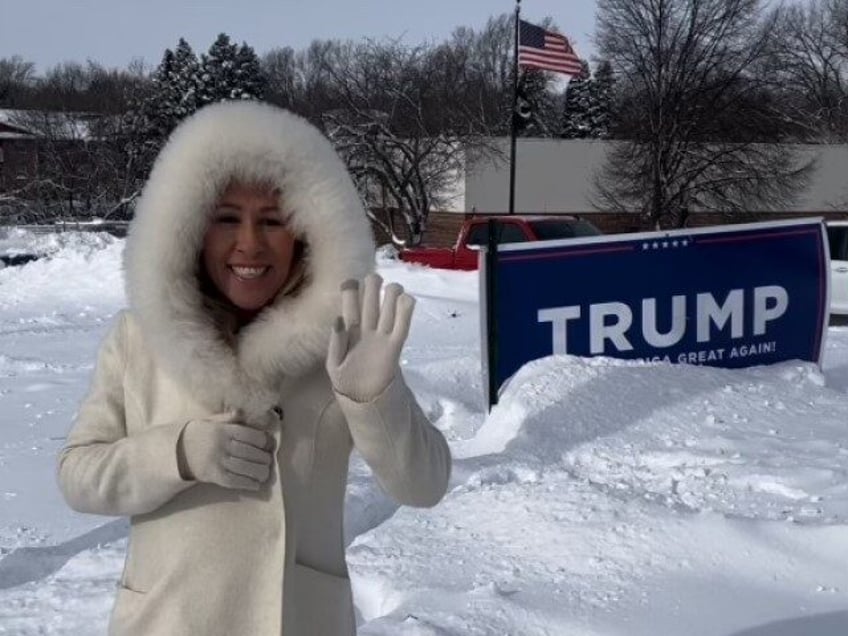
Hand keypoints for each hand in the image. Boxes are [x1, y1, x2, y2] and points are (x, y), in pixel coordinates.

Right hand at [177, 411, 273, 490]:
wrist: (171, 452)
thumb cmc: (192, 435)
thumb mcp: (207, 421)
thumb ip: (225, 418)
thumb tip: (241, 412)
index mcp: (223, 430)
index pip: (252, 435)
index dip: (265, 442)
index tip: (269, 445)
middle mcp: (221, 444)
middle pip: (251, 453)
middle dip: (264, 459)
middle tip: (269, 461)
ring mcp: (217, 461)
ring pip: (245, 467)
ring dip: (259, 472)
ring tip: (265, 474)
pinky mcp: (212, 475)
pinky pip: (233, 480)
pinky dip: (247, 483)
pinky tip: (255, 485)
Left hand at [326, 273, 414, 401]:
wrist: (363, 401)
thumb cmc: (345, 382)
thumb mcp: (333, 365)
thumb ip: (336, 343)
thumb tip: (339, 319)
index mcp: (348, 331)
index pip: (350, 304)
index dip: (350, 290)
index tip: (351, 281)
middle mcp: (366, 329)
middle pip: (371, 301)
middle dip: (373, 286)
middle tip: (374, 280)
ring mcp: (382, 336)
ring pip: (388, 308)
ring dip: (391, 294)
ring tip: (392, 289)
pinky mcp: (395, 346)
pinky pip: (402, 326)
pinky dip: (406, 311)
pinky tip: (406, 299)